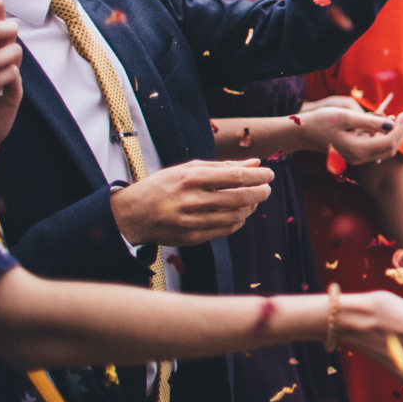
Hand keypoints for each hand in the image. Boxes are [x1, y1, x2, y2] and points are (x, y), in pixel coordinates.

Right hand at [109, 158, 272, 246]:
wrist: (132, 214)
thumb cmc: (164, 186)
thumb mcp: (188, 169)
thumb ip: (222, 166)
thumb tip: (255, 163)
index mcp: (191, 178)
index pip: (234, 177)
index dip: (258, 176)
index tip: (269, 174)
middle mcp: (192, 200)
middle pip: (240, 198)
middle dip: (260, 192)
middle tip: (267, 189)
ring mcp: (192, 221)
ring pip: (236, 216)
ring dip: (250, 207)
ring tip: (253, 200)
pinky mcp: (192, 238)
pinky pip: (226, 230)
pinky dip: (238, 221)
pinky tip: (239, 213)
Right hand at [295, 105, 402, 164]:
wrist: (302, 133)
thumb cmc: (322, 121)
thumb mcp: (347, 117)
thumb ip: (371, 122)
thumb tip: (392, 124)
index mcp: (358, 150)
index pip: (389, 142)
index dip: (401, 128)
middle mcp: (359, 158)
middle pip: (390, 149)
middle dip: (401, 133)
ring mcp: (356, 159)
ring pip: (384, 151)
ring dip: (394, 136)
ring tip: (398, 119)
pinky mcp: (354, 155)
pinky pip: (376, 149)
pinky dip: (384, 138)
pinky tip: (385, 125)